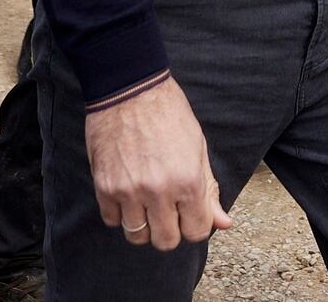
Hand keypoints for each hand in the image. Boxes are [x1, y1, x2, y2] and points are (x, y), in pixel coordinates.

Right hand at [83, 76, 231, 251]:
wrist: (129, 87)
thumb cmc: (168, 112)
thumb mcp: (198, 147)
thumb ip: (209, 189)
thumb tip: (223, 222)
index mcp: (187, 180)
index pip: (197, 231)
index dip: (195, 224)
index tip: (189, 213)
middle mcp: (158, 190)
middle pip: (166, 241)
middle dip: (170, 230)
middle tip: (167, 209)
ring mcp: (128, 190)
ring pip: (137, 236)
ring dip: (143, 225)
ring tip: (146, 202)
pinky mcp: (104, 186)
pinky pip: (111, 220)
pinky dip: (120, 213)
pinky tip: (127, 193)